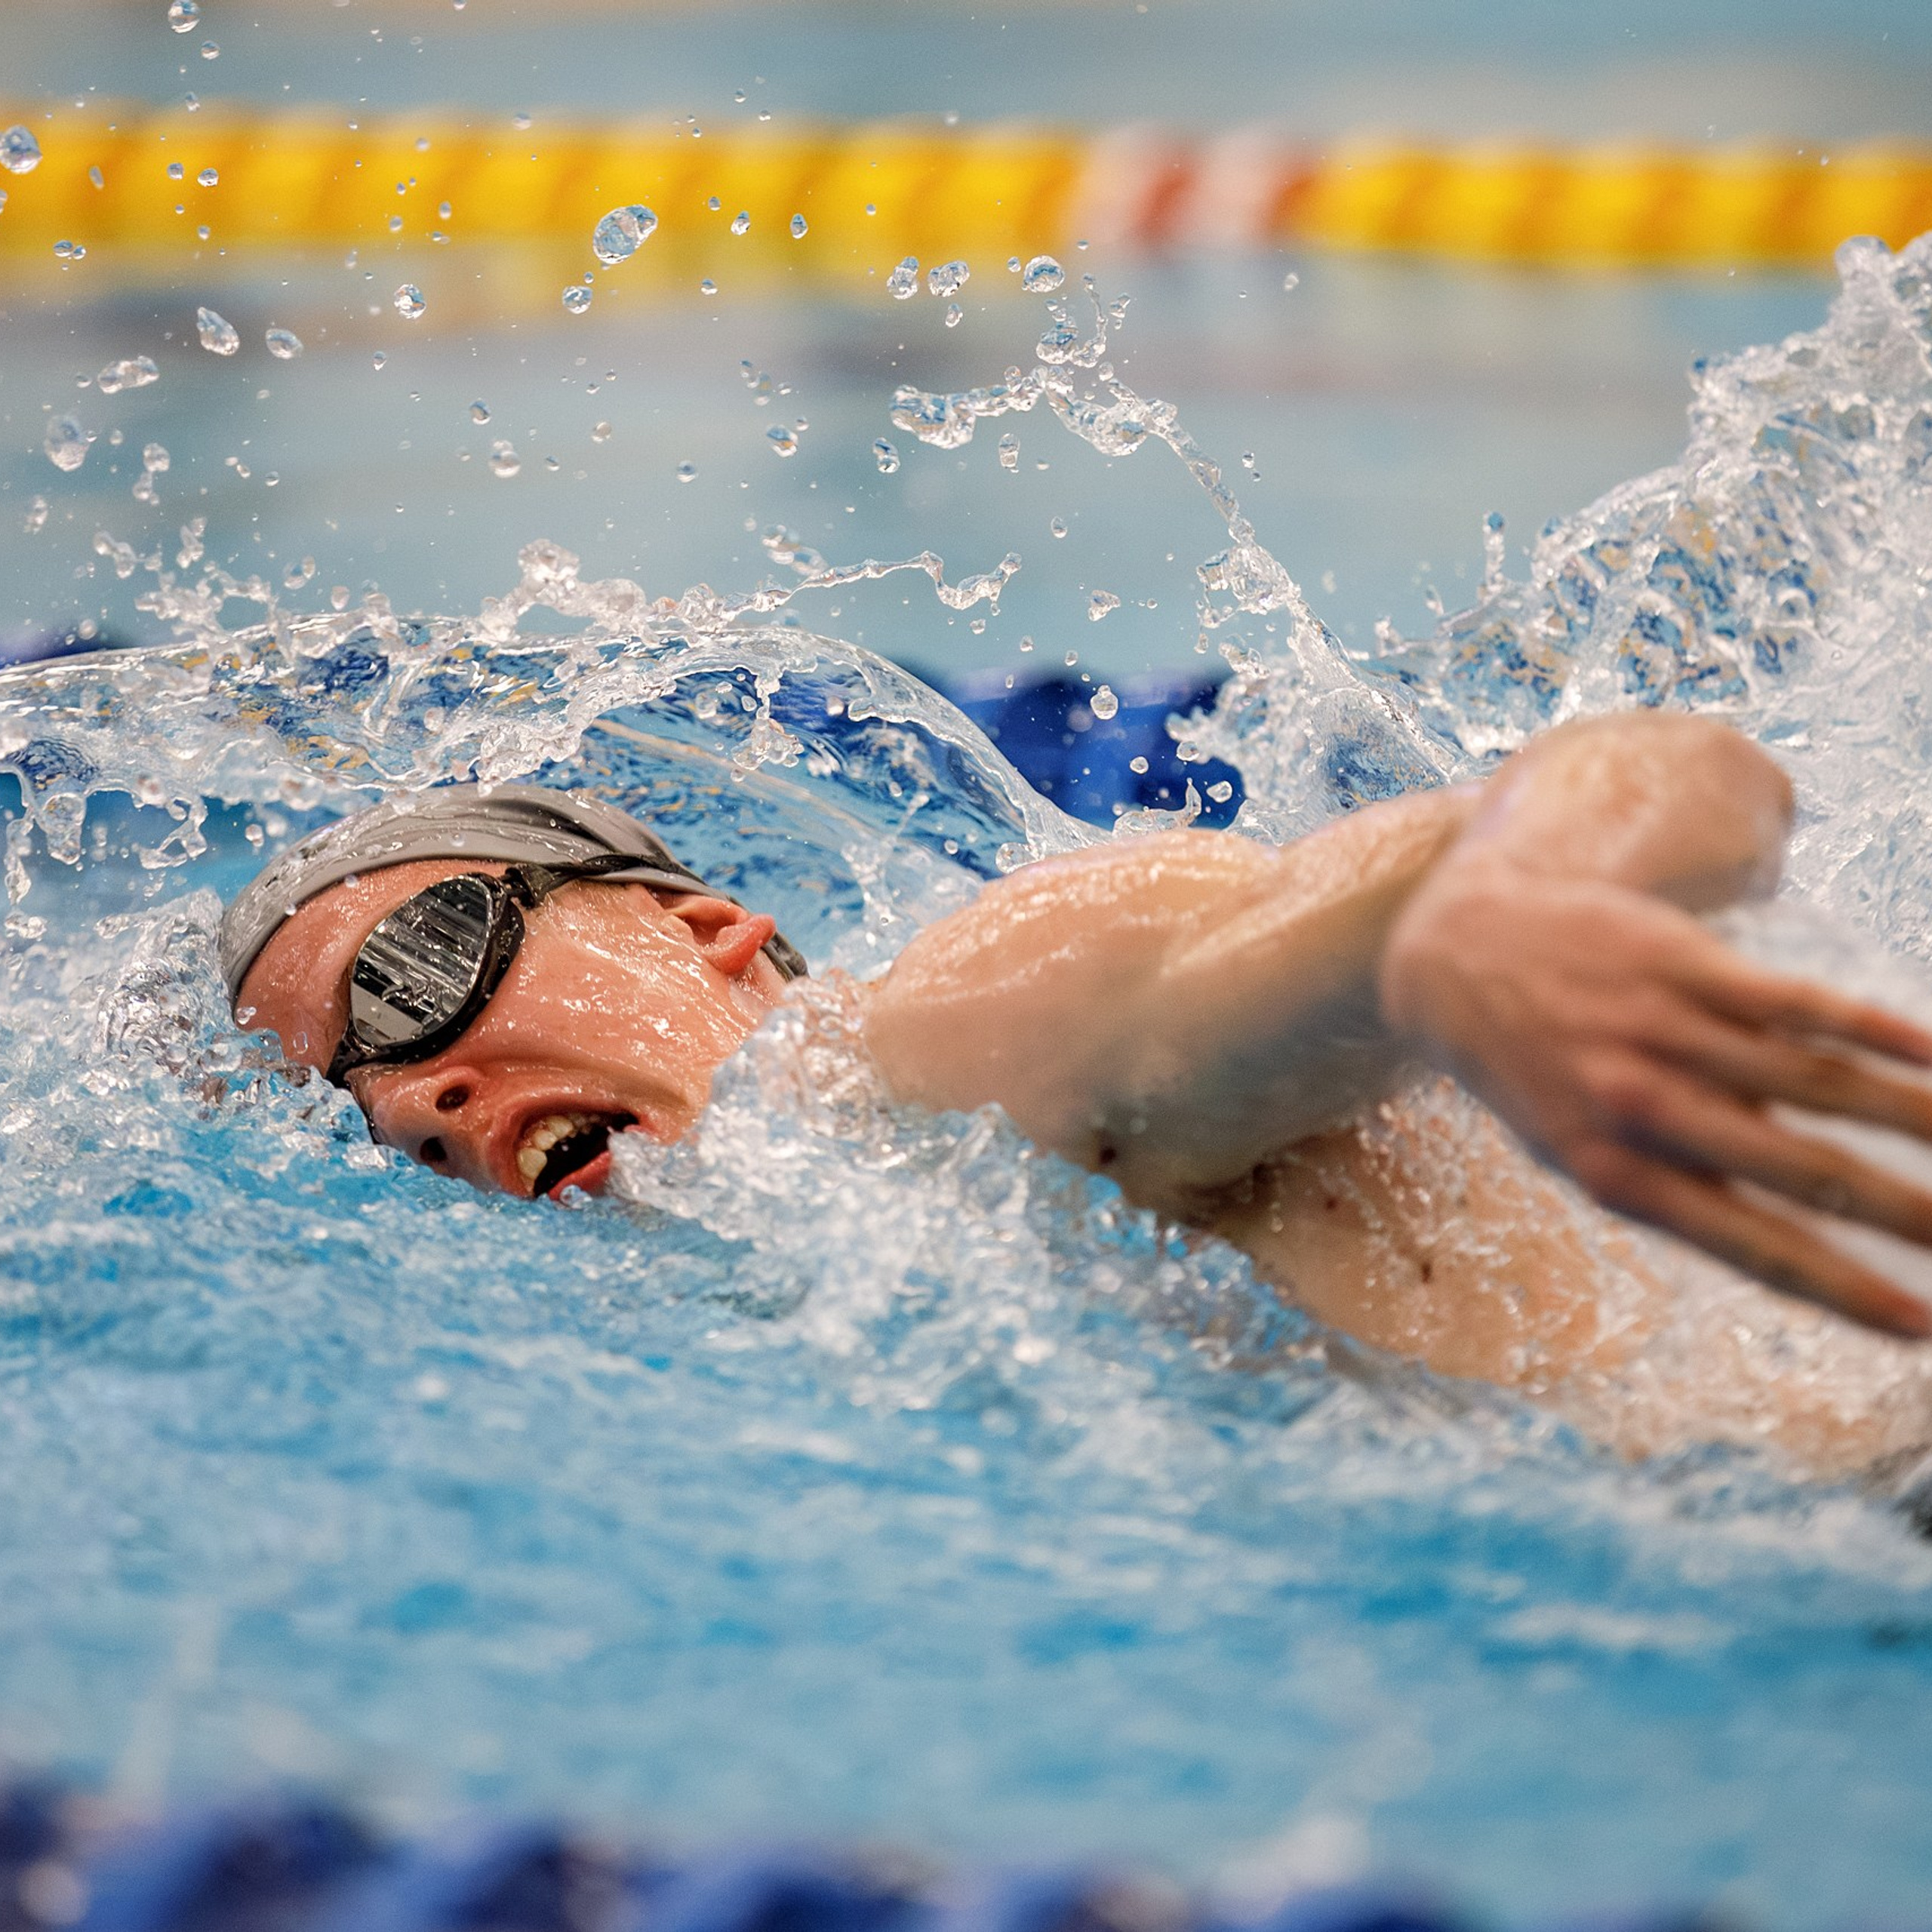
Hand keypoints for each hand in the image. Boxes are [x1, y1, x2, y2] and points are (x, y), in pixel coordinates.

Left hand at [1380, 869, 1931, 1337]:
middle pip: (1803, 1170)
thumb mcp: (1574, 1147)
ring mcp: (1666, 1031)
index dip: (1843, 1289)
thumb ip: (1674, 1184)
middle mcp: (1643, 1106)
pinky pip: (1796, 1003)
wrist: (1456, 953)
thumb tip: (1793, 1220)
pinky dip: (1874, 1032)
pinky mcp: (1683, 964)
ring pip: (1819, 1083)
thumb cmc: (1532, 1069)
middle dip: (1906, 1215)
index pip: (1753, 1246)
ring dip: (1917, 1120)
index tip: (1919, 1326)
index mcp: (1616, 1173)